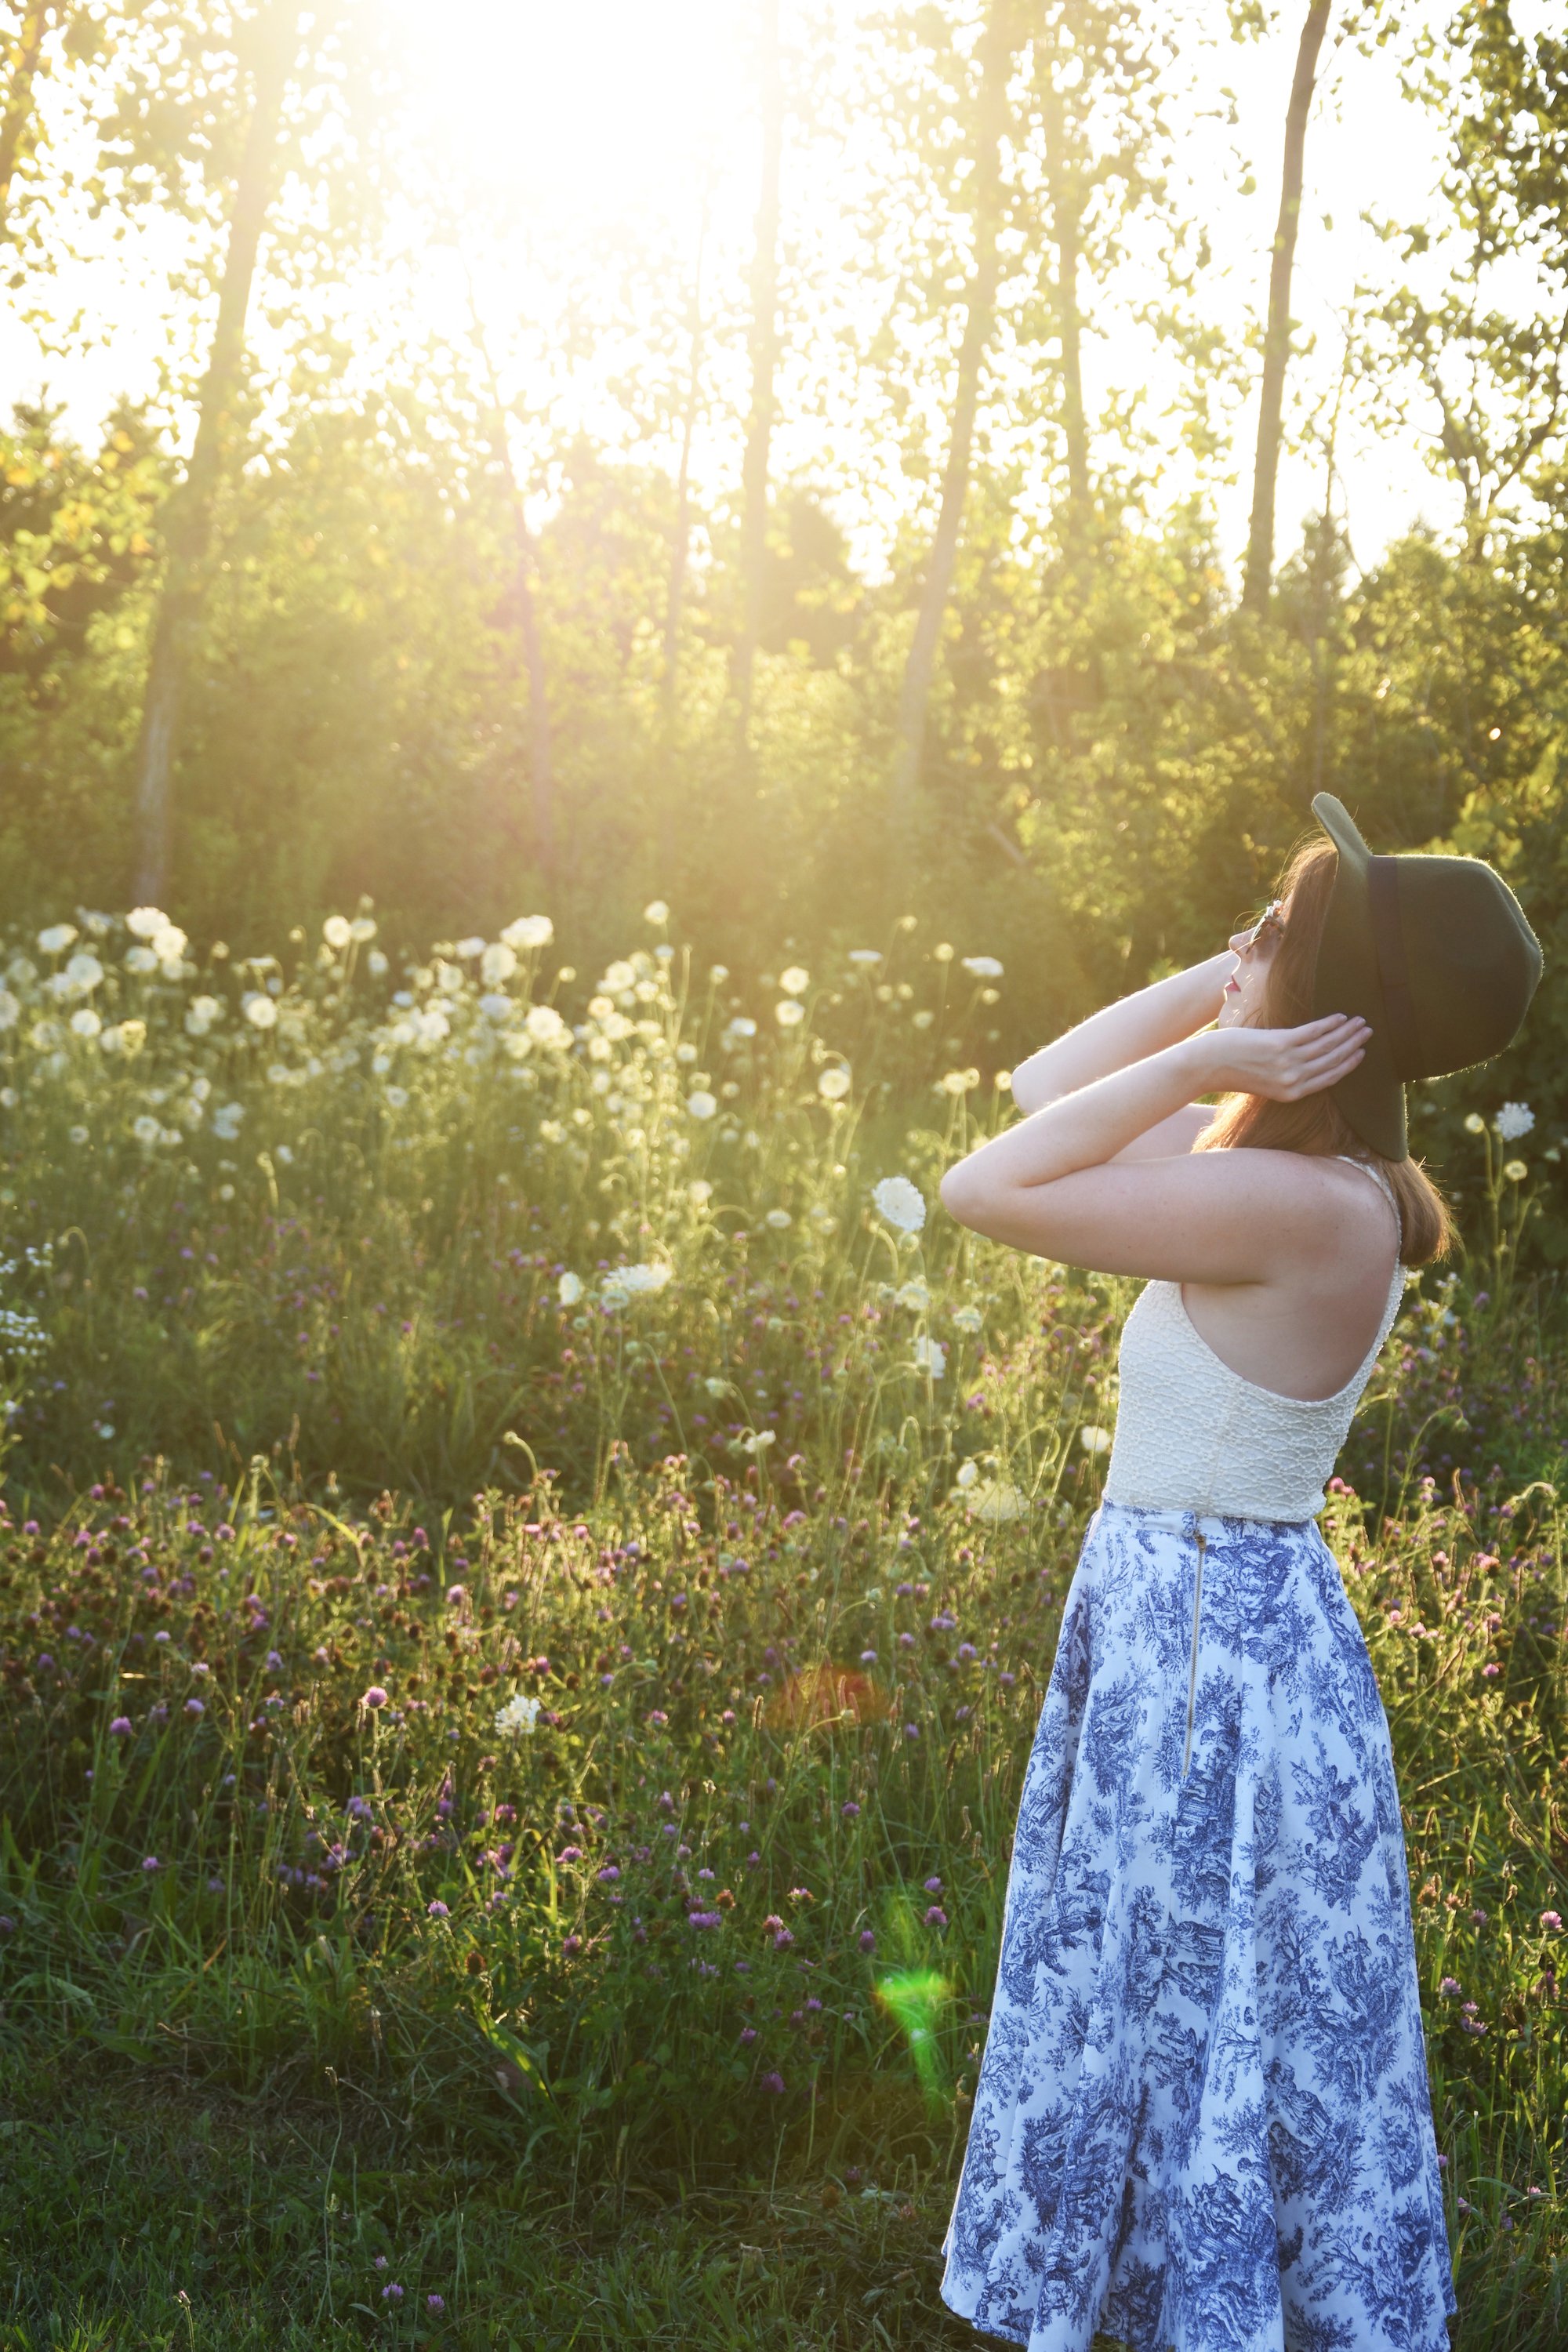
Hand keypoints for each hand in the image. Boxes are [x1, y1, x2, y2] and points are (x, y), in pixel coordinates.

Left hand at [1193, 1013, 1368, 1101]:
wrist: (1207, 1066)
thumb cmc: (1231, 1070)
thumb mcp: (1263, 1081)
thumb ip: (1284, 1075)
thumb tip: (1303, 1057)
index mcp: (1291, 1094)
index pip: (1328, 1078)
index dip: (1348, 1065)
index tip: (1361, 1053)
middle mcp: (1293, 1081)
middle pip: (1332, 1061)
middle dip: (1353, 1045)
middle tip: (1367, 1032)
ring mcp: (1287, 1064)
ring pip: (1327, 1047)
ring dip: (1346, 1032)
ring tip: (1359, 1022)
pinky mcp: (1279, 1046)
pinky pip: (1312, 1033)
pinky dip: (1328, 1025)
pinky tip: (1338, 1017)